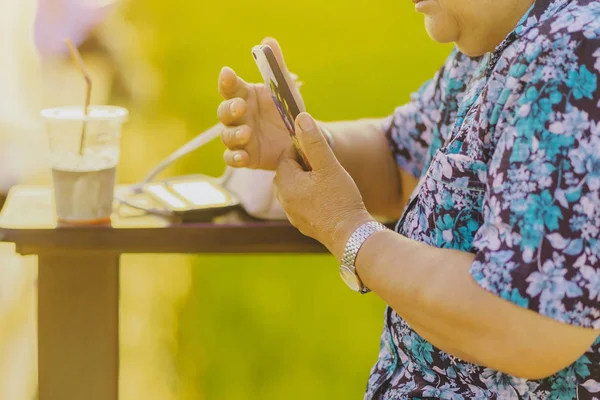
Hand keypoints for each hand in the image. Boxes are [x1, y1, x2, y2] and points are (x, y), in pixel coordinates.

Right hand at [217, 38, 302, 169]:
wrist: (303, 139)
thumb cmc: (289, 110)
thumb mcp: (285, 88)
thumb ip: (276, 66)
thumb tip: (268, 41)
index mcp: (245, 96)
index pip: (230, 87)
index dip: (226, 81)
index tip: (227, 73)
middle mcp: (239, 117)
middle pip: (224, 112)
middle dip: (229, 109)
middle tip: (240, 106)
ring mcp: (241, 138)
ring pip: (226, 136)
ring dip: (233, 134)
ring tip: (246, 133)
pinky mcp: (247, 156)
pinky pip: (232, 158)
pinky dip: (234, 158)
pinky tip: (242, 156)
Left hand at [274, 112, 373, 259]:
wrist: (350, 236)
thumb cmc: (340, 199)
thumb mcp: (328, 165)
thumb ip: (313, 141)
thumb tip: (300, 117)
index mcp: (285, 182)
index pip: (286, 155)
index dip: (302, 149)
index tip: (318, 150)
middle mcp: (283, 199)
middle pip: (288, 172)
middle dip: (303, 165)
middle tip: (324, 165)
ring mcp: (291, 214)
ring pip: (294, 188)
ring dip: (307, 181)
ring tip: (327, 181)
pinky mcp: (301, 224)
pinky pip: (301, 203)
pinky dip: (310, 196)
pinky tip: (328, 198)